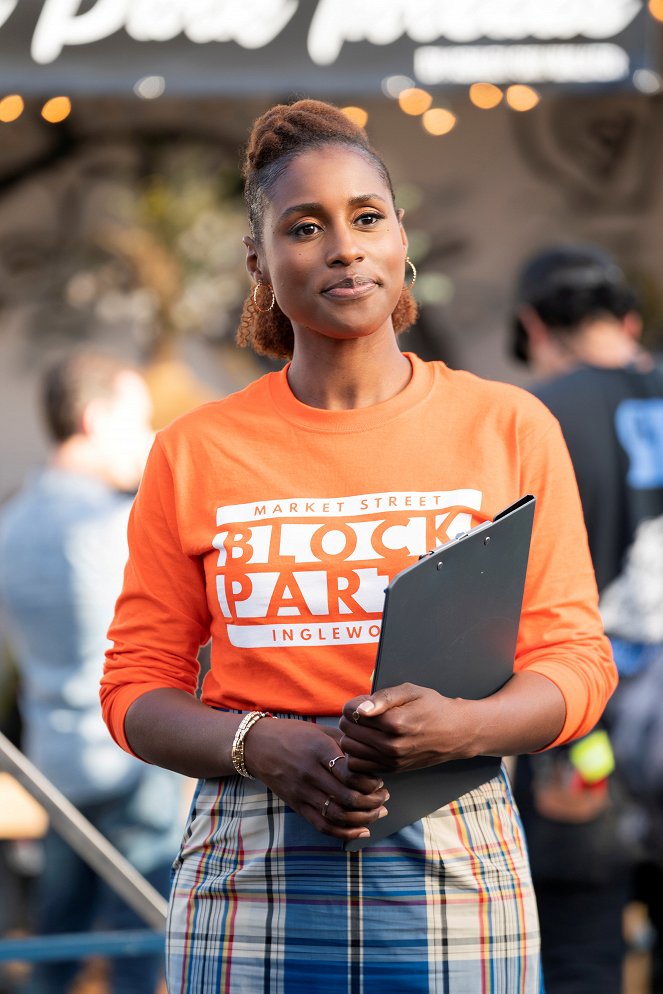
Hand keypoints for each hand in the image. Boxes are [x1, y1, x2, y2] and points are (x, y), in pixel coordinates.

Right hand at [243, 718, 388, 841]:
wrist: (257, 746)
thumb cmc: (293, 734)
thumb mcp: (320, 731)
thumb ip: (345, 744)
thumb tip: (372, 759)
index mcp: (318, 750)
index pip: (350, 773)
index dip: (370, 781)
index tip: (379, 780)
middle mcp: (310, 773)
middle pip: (348, 797)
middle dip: (372, 801)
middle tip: (384, 797)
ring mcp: (302, 792)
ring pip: (338, 815)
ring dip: (364, 818)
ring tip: (377, 811)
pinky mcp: (296, 805)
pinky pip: (322, 825)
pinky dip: (345, 832)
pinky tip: (361, 829)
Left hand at [339, 683, 471, 774]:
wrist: (456, 733)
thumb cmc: (432, 707)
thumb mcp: (411, 692)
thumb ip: (383, 697)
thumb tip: (359, 709)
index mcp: (395, 722)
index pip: (352, 713)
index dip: (354, 704)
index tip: (365, 702)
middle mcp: (391, 745)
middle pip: (348, 730)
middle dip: (351, 719)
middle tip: (364, 714)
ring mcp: (391, 760)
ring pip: (349, 748)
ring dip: (352, 736)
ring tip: (365, 728)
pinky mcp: (392, 770)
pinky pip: (358, 765)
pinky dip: (357, 753)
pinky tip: (368, 743)